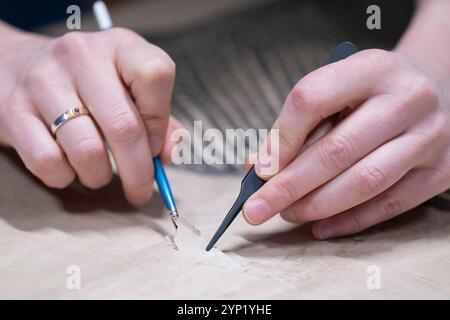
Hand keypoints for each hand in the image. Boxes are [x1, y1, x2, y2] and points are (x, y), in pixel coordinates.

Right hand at [0, 25, 180, 204]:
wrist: (16, 65)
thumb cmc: (86, 84)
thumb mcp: (128, 87)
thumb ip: (159, 120)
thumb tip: (168, 155)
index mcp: (121, 46)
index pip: (155, 75)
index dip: (159, 121)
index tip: (153, 145)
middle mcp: (82, 56)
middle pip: (124, 126)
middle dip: (138, 172)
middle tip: (140, 191)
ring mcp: (43, 80)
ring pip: (87, 151)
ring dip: (99, 177)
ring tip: (99, 174)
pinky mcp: (13, 110)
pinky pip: (48, 162)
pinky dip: (65, 177)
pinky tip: (69, 168)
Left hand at [243, 49, 449, 238]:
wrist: (434, 89)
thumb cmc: (371, 93)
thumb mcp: (337, 90)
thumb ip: (299, 125)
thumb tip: (261, 168)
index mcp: (372, 68)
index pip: (312, 98)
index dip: (281, 139)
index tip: (260, 170)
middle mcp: (407, 98)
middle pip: (338, 150)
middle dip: (290, 185)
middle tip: (257, 208)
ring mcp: (429, 135)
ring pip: (365, 181)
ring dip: (317, 205)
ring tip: (287, 214)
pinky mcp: (441, 169)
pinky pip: (391, 204)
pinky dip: (350, 220)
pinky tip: (321, 227)